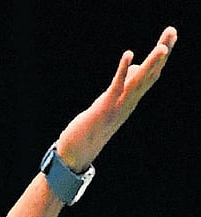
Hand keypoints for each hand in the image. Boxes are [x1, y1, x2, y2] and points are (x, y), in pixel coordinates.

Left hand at [57, 26, 176, 171]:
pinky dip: (123, 69)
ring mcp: (120, 103)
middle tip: (172, 30)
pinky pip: (118, 85)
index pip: (152, 73)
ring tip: (161, 46)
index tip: (170, 36)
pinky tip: (129, 53)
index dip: (161, 56)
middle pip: (151, 73)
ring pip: (139, 81)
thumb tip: (134, 67)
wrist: (81, 148)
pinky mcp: (107, 105)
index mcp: (133, 98)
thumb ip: (125, 84)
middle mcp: (131, 100)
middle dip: (162, 51)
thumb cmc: (95, 122)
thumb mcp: (112, 100)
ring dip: (150, 63)